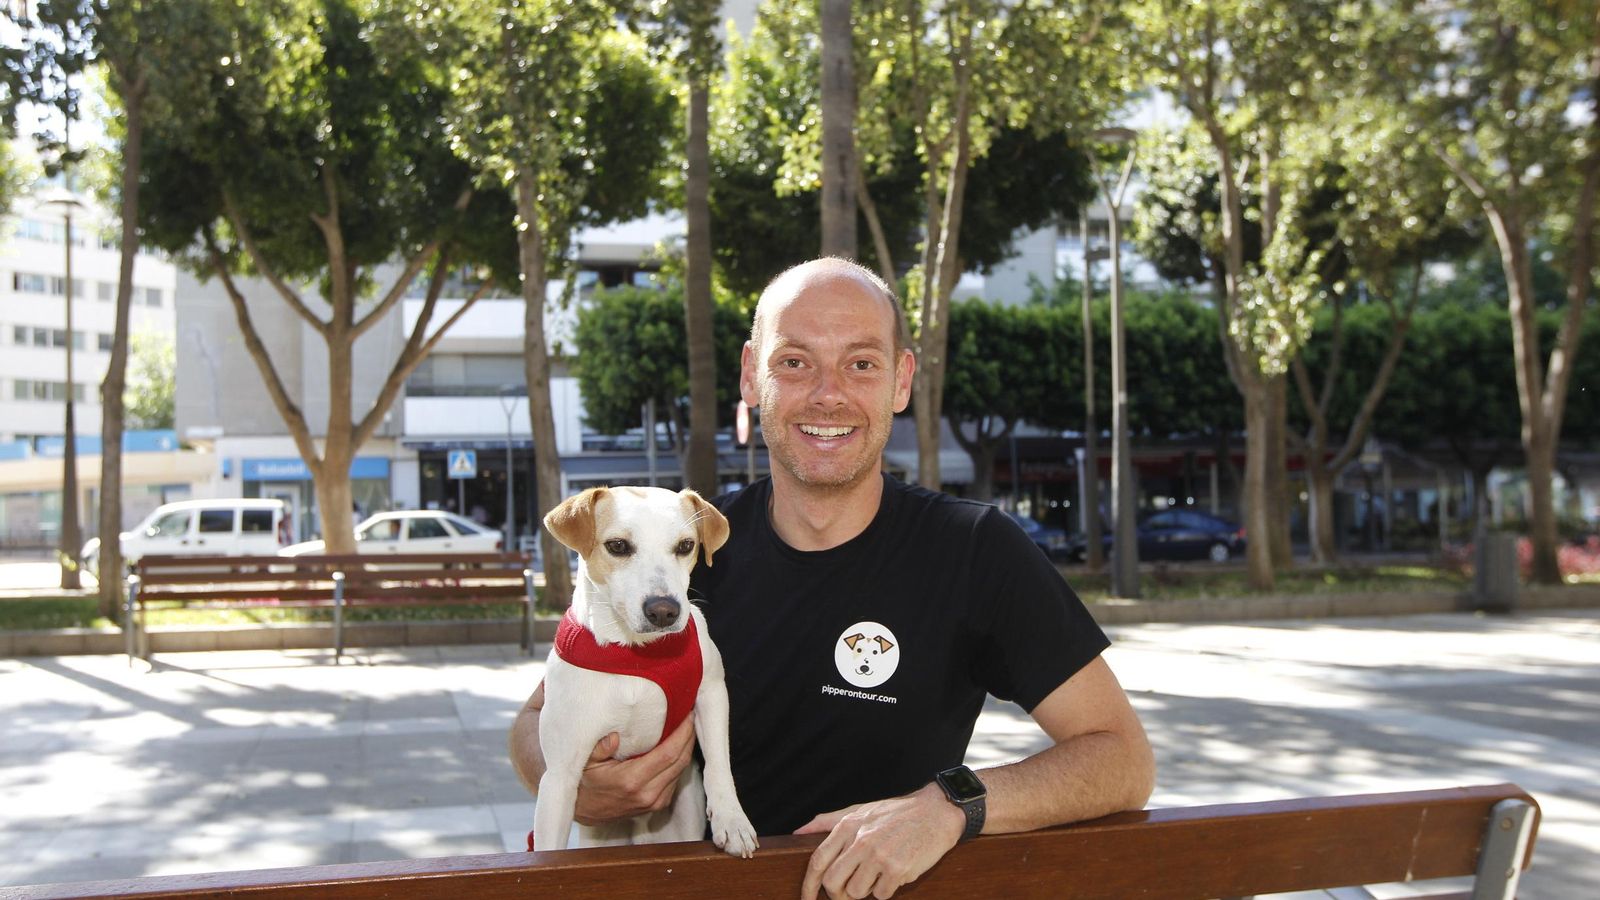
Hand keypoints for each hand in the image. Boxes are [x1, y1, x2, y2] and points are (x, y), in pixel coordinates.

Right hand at [573, 715, 696, 824]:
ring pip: (681, 771)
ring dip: (686, 748)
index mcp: (632, 780)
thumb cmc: (586, 782)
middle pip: (680, 761)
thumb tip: (614, 737)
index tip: (688, 715)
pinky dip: (679, 761)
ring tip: (686, 728)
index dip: (683, 733)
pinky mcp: (658, 804)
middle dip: (689, 737)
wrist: (584, 811)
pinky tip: (678, 747)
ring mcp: (655, 802)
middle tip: (690, 716)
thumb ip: (600, 748)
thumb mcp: (586, 761)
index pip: (668, 753)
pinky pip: (676, 779)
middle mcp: (648, 793)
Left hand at [795, 784, 965, 898]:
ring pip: (856, 893)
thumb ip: (828, 821)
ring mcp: (879, 856)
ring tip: (877, 874)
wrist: (936, 812)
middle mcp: (861, 840)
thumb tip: (798, 832)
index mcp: (849, 826)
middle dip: (838, 894)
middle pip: (833, 883)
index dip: (808, 885)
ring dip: (865, 890)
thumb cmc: (897, 813)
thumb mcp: (861, 809)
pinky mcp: (898, 869)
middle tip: (848, 891)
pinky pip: (881, 895)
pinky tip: (894, 873)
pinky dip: (886, 889)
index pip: (818, 861)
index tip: (806, 898)